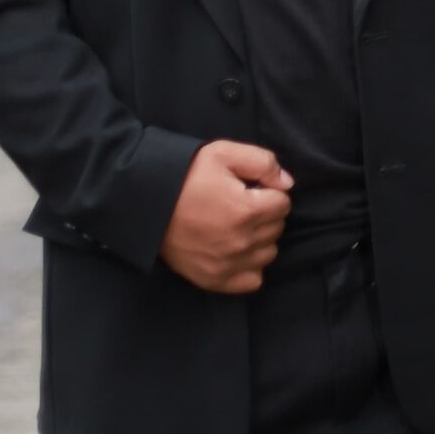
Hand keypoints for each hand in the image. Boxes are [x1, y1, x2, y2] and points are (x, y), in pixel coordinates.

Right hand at [159, 140, 292, 293]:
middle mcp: (241, 242)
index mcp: (247, 210)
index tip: (251, 189)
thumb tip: (287, 184)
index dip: (270, 192)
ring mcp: (228, 265)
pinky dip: (250, 266)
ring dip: (260, 239)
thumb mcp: (223, 153)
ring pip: (268, 253)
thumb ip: (263, 163)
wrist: (147, 203)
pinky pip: (253, 280)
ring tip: (238, 226)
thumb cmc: (186, 175)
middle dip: (266, 214)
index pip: (284, 203)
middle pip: (277, 228)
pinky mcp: (214, 280)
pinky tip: (237, 250)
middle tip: (242, 204)